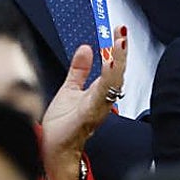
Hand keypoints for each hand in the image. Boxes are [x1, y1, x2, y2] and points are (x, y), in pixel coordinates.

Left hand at [40, 27, 127, 179]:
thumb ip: (79, 69)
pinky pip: (102, 94)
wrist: (56, 149)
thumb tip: (86, 49)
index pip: (113, 66)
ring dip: (118, 61)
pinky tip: (110, 66)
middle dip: (121, 51)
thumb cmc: (65, 127)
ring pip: (113, 81)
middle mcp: (103, 99)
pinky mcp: (89, 113)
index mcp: (100, 92)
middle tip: (123, 32)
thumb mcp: (69, 89)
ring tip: (120, 43)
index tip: (119, 30)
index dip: (117, 49)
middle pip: (118, 72)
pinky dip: (108, 80)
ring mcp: (98, 106)